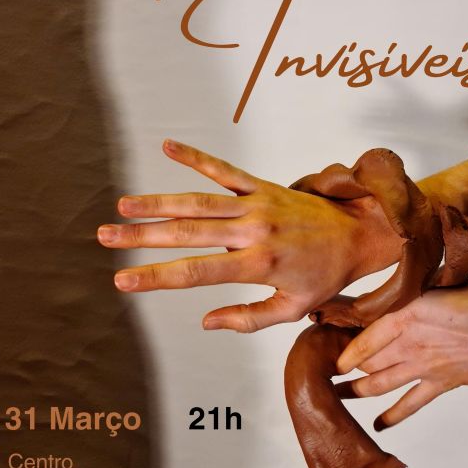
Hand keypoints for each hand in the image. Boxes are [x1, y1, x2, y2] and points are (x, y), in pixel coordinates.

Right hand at [98, 140, 402, 331]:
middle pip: (187, 233)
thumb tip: (205, 322)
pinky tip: (169, 145)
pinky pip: (226, 170)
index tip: (123, 280)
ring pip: (199, 202)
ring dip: (158, 202)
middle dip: (142, 237)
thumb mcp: (293, 309)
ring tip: (123, 206)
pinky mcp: (264, 186)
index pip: (196, 273)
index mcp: (258, 265)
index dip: (156, 276)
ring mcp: (258, 204)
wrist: (362, 234)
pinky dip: (197, 158)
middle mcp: (254, 231)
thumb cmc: (326, 276)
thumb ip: (248, 319)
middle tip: (105, 238)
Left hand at [335, 280, 467, 428]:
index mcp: (410, 312)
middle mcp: (411, 341)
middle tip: (328, 373)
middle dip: (346, 368)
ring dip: (357, 391)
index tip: (331, 351)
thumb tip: (418, 284)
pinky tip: (379, 425)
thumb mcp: (453, 284)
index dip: (345, 346)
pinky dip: (393, 415)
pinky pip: (410, 403)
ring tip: (339, 395)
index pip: (366, 333)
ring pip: (380, 382)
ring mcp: (425, 366)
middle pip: (369, 359)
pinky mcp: (442, 383)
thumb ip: (429, 290)